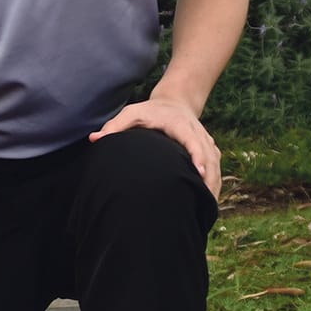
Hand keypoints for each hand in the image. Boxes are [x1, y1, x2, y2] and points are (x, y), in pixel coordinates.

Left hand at [90, 97, 220, 198]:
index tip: (200, 172)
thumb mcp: (131, 113)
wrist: (174, 102)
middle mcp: (197, 132)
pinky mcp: (209, 148)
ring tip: (208, 208)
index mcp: (180, 125)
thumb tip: (94, 139)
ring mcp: (206, 141)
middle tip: (206, 201)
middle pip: (209, 155)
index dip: (198, 156)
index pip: (193, 140)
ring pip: (215, 163)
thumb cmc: (149, 111)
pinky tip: (209, 202)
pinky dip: (215, 183)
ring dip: (214, 185)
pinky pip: (216, 167)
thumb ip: (114, 126)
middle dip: (210, 177)